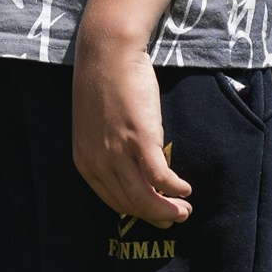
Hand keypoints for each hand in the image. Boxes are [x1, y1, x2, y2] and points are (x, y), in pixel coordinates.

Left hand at [71, 20, 192, 226]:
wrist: (107, 53)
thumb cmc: (104, 84)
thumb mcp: (95, 127)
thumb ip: (107, 151)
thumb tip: (129, 169)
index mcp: (85, 162)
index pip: (113, 201)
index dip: (138, 212)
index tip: (155, 215)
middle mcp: (98, 162)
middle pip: (131, 204)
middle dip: (156, 216)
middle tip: (175, 218)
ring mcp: (118, 152)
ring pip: (145, 198)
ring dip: (168, 209)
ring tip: (184, 209)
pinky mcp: (140, 139)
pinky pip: (160, 177)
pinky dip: (175, 187)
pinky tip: (186, 188)